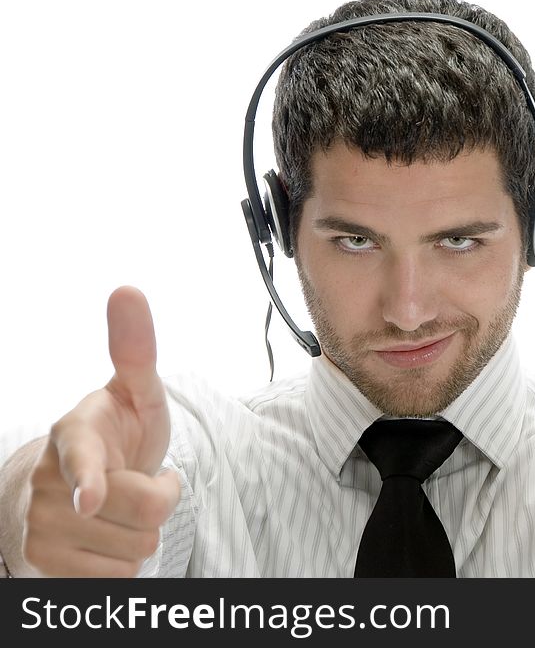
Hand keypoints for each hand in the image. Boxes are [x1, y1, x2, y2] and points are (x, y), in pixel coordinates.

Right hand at [22, 286, 179, 576]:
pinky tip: (108, 539)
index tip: (90, 497)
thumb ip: (135, 350)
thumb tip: (128, 288)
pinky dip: (124, 562)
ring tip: (122, 510)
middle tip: (140, 481)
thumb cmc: (114, 434)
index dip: (90, 479)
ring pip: (136, 551)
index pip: (81, 460)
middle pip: (145, 512)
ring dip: (141, 533)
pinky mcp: (46, 568)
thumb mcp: (132, 393)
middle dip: (159, 499)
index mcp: (72, 435)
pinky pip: (119, 580)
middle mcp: (47, 484)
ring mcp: (42, 529)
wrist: (71, 489)